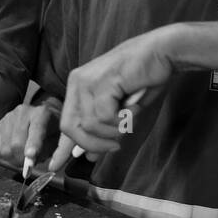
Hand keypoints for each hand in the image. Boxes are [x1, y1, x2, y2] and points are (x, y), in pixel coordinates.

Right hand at [0, 100, 59, 172]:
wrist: (40, 116)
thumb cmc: (51, 130)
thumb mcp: (59, 139)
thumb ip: (53, 150)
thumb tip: (40, 164)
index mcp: (42, 113)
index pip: (37, 128)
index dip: (33, 144)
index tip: (31, 156)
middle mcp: (22, 112)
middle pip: (16, 142)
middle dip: (22, 159)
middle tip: (28, 165)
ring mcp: (8, 118)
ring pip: (5, 148)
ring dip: (13, 159)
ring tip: (22, 157)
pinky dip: (6, 156)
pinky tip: (14, 152)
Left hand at [48, 27, 172, 170]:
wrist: (163, 52)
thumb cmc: (145, 79)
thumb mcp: (121, 110)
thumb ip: (103, 131)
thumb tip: (90, 155)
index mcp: (78, 87)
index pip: (66, 122)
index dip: (61, 147)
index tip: (55, 165)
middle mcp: (77, 82)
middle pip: (70, 127)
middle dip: (92, 144)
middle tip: (115, 146)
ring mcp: (87, 81)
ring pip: (89, 126)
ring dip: (113, 131)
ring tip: (129, 117)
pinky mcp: (101, 83)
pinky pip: (104, 117)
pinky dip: (121, 119)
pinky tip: (132, 108)